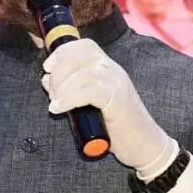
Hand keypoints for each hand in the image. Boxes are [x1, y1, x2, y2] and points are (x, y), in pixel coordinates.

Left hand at [42, 39, 175, 176]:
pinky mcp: (117, 102)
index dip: (63, 52)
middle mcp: (114, 71)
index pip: (85, 46)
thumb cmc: (118, 127)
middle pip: (80, 56)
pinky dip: (68, 99)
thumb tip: (46, 80)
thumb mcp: (91, 105)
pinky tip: (57, 108)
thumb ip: (72, 91)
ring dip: (61, 86)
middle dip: (58, 72)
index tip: (47, 67)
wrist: (146, 145)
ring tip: (55, 102)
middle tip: (51, 92)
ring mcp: (117, 85)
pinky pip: (89, 93)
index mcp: (109, 68)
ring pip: (83, 73)